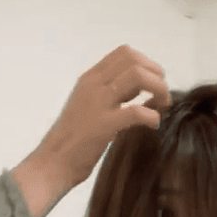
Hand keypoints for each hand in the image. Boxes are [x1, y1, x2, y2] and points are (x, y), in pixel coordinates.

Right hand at [34, 44, 171, 190]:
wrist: (53, 163)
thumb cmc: (73, 142)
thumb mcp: (91, 108)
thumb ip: (112, 97)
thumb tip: (140, 93)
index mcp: (90, 79)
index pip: (124, 53)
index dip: (147, 65)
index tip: (155, 84)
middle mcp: (94, 84)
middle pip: (134, 59)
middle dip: (156, 75)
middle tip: (162, 96)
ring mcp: (98, 103)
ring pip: (138, 76)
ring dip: (158, 89)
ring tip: (162, 107)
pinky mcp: (104, 125)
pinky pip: (137, 111)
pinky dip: (152, 116)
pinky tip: (153, 125)